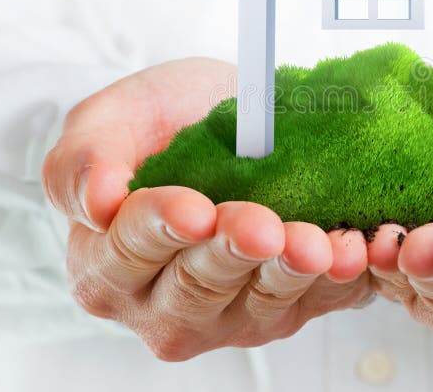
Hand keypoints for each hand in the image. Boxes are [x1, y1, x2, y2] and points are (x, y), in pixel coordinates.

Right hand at [42, 59, 371, 359]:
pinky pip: (314, 302)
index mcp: (108, 262)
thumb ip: (81, 160)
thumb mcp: (112, 118)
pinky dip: (337, 279)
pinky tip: (351, 253)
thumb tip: (96, 203)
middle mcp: (163, 301)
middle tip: (262, 227)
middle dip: (232, 254)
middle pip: (196, 288)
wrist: (233, 125)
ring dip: (290, 273)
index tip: (194, 211)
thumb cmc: (165, 122)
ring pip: (258, 302)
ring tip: (314, 244)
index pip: (128, 253)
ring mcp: (227, 313)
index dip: (160, 230)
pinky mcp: (282, 309)